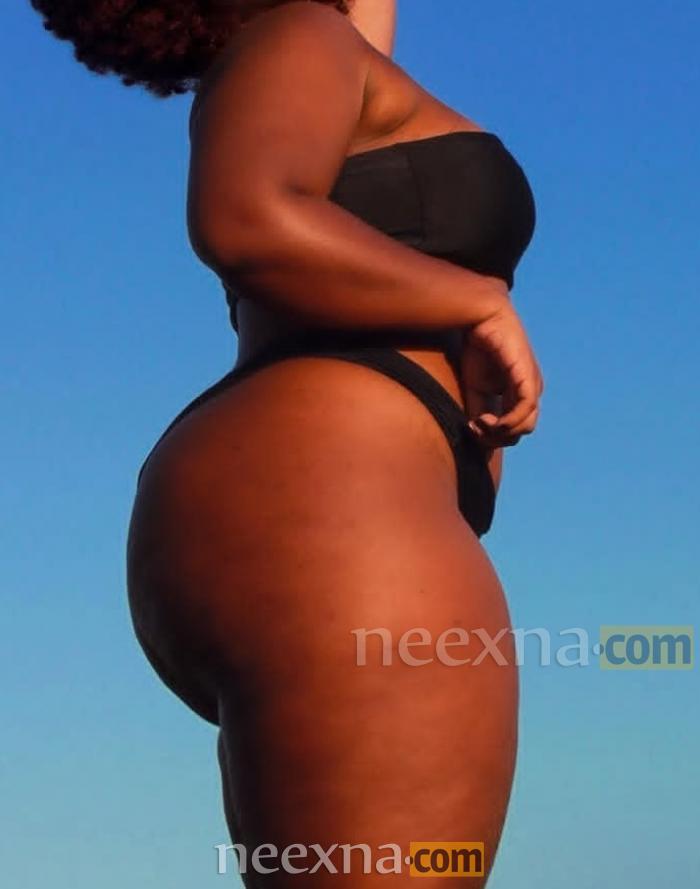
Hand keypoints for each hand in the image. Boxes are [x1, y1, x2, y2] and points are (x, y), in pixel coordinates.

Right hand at [461, 300, 543, 447]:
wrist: (482, 320)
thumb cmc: (479, 350)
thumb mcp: (476, 388)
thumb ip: (478, 411)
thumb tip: (476, 435)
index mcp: (521, 394)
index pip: (516, 429)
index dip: (494, 437)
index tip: (471, 429)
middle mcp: (531, 392)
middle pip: (523, 431)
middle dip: (498, 438)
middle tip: (474, 429)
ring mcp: (533, 384)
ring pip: (527, 424)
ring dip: (500, 431)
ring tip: (478, 423)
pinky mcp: (528, 377)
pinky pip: (525, 407)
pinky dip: (508, 420)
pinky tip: (487, 419)